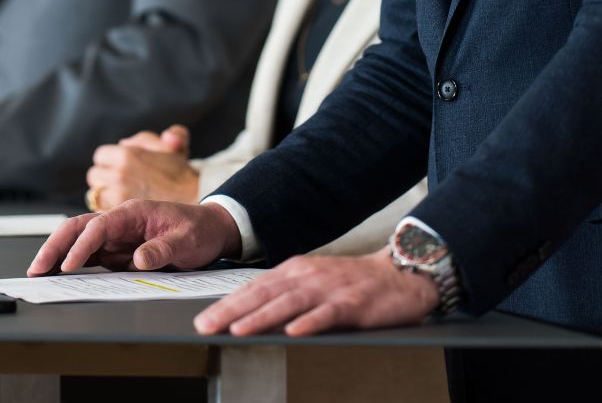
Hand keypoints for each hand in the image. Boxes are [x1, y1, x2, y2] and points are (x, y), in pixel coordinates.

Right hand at [28, 199, 241, 275]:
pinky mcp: (118, 249)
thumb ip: (163, 249)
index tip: (68, 266)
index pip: (99, 227)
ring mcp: (117, 235)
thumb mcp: (187, 241)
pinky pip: (90, 255)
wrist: (211, 229)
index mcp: (134, 212)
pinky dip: (72, 263)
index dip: (81, 246)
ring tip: (38, 273)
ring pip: (78, 240)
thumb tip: (138, 260)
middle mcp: (120, 221)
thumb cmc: (200, 230)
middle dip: (54, 247)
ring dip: (57, 255)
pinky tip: (59, 275)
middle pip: (78, 228)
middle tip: (36, 268)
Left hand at [86, 124, 197, 209]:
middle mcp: (119, 175)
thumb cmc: (182, 175)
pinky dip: (108, 213)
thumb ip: (147, 138)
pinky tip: (120, 213)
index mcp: (127, 155)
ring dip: (103, 196)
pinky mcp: (121, 218)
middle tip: (116, 183)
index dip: (108, 160)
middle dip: (103, 178)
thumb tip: (125, 143)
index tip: (116, 166)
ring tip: (116, 199)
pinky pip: (102, 213)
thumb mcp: (172, 146)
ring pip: (95, 196)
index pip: (101, 156)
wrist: (195, 203)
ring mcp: (118, 197)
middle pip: (94, 176)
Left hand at [192, 249, 439, 336]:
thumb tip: (247, 313)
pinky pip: (327, 314)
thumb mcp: (312, 282)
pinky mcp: (352, 303)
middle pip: (263, 294)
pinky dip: (310, 322)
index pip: (253, 288)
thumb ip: (284, 294)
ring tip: (239, 329)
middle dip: (232, 311)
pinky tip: (294, 331)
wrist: (398, 274)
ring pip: (289, 303)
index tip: (203, 320)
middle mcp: (307, 276)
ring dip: (262, 316)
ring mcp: (329, 289)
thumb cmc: (351, 283)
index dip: (226, 304)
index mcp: (294, 271)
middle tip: (207, 327)